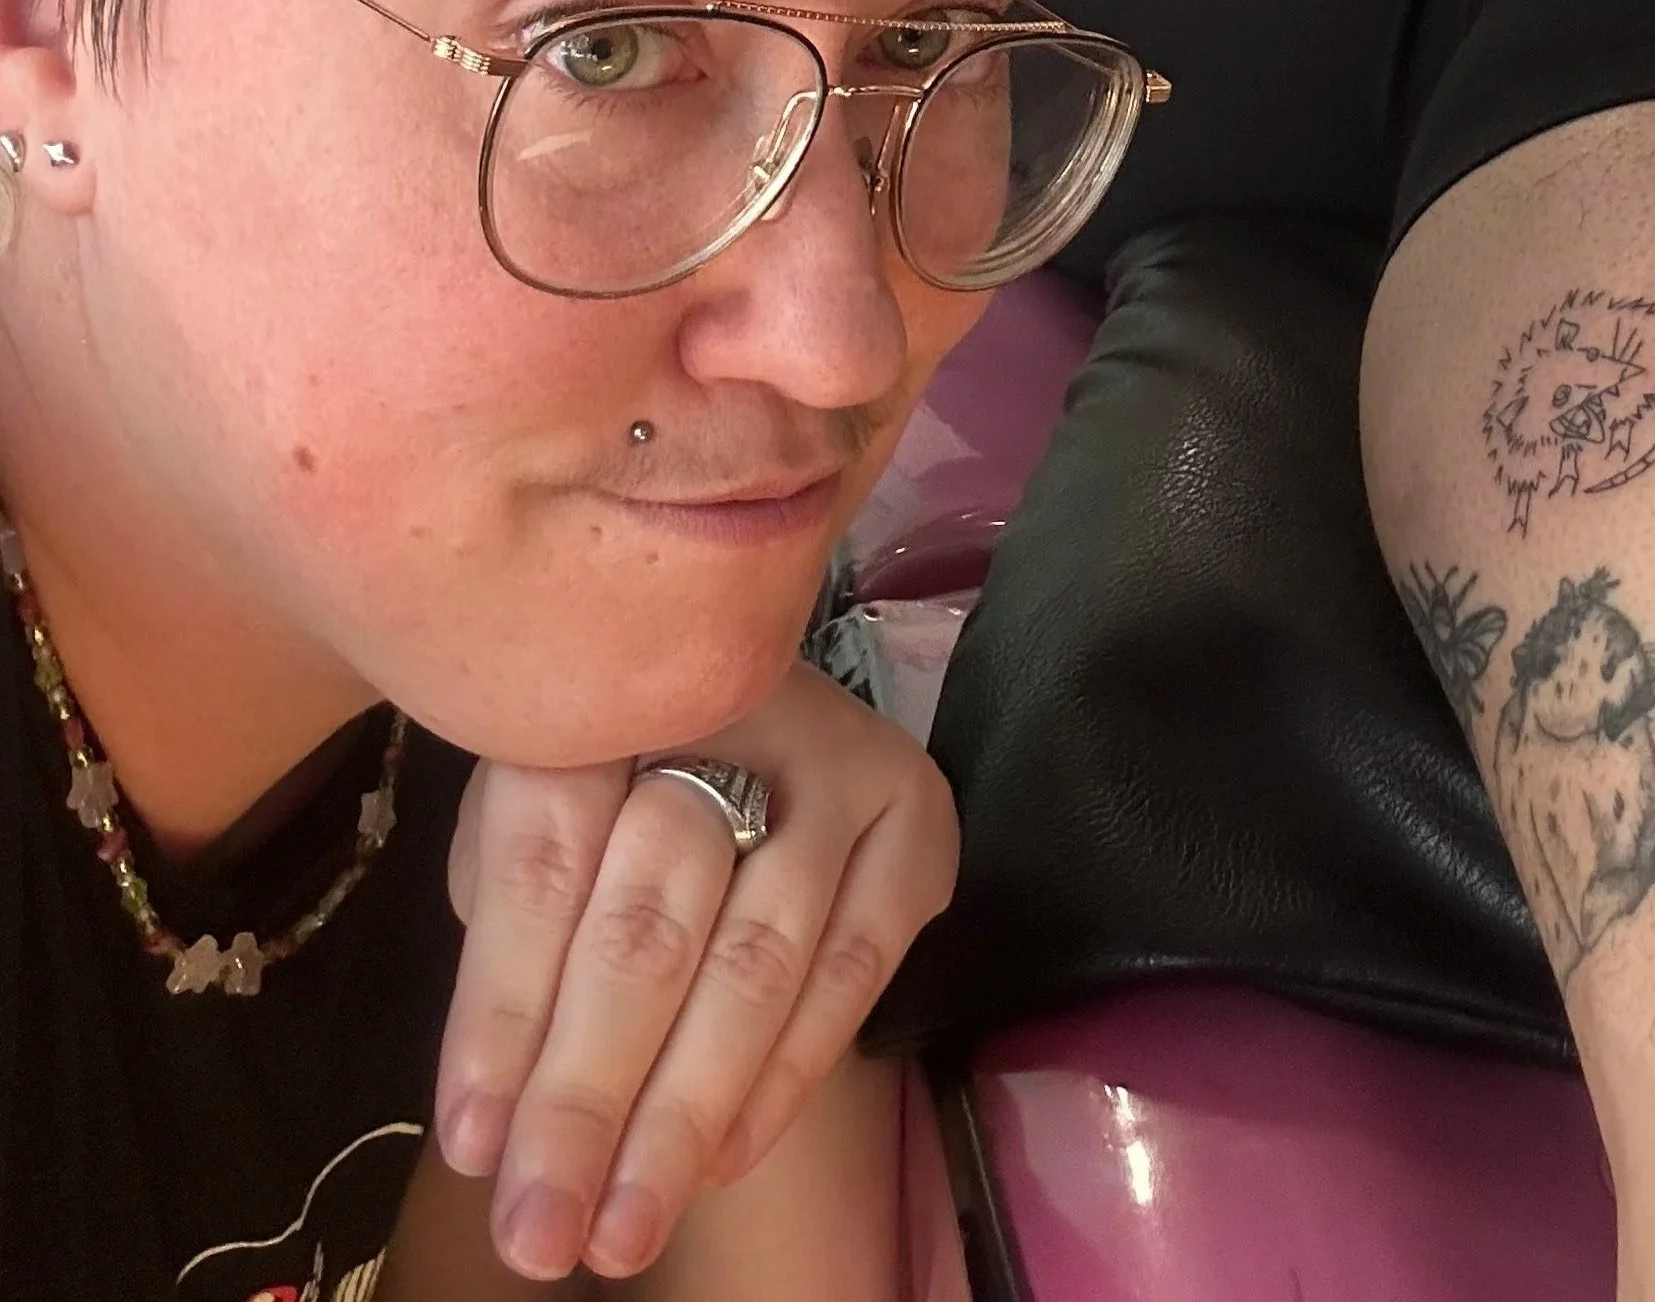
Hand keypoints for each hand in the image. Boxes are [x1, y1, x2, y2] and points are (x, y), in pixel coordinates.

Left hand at [434, 664, 958, 1282]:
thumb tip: (491, 1124)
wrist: (739, 690)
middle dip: (588, 1097)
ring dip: (681, 1117)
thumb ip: (512, 936)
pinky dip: (777, 1084)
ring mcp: (836, 758)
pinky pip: (849, 974)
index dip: (504, 1012)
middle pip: (648, 923)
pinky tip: (713, 1166)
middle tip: (539, 1234)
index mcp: (601, 695)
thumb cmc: (609, 774)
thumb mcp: (530, 812)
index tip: (472, 1147)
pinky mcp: (912, 813)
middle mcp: (730, 709)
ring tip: (620, 1232)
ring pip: (753, 964)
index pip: (544, 864)